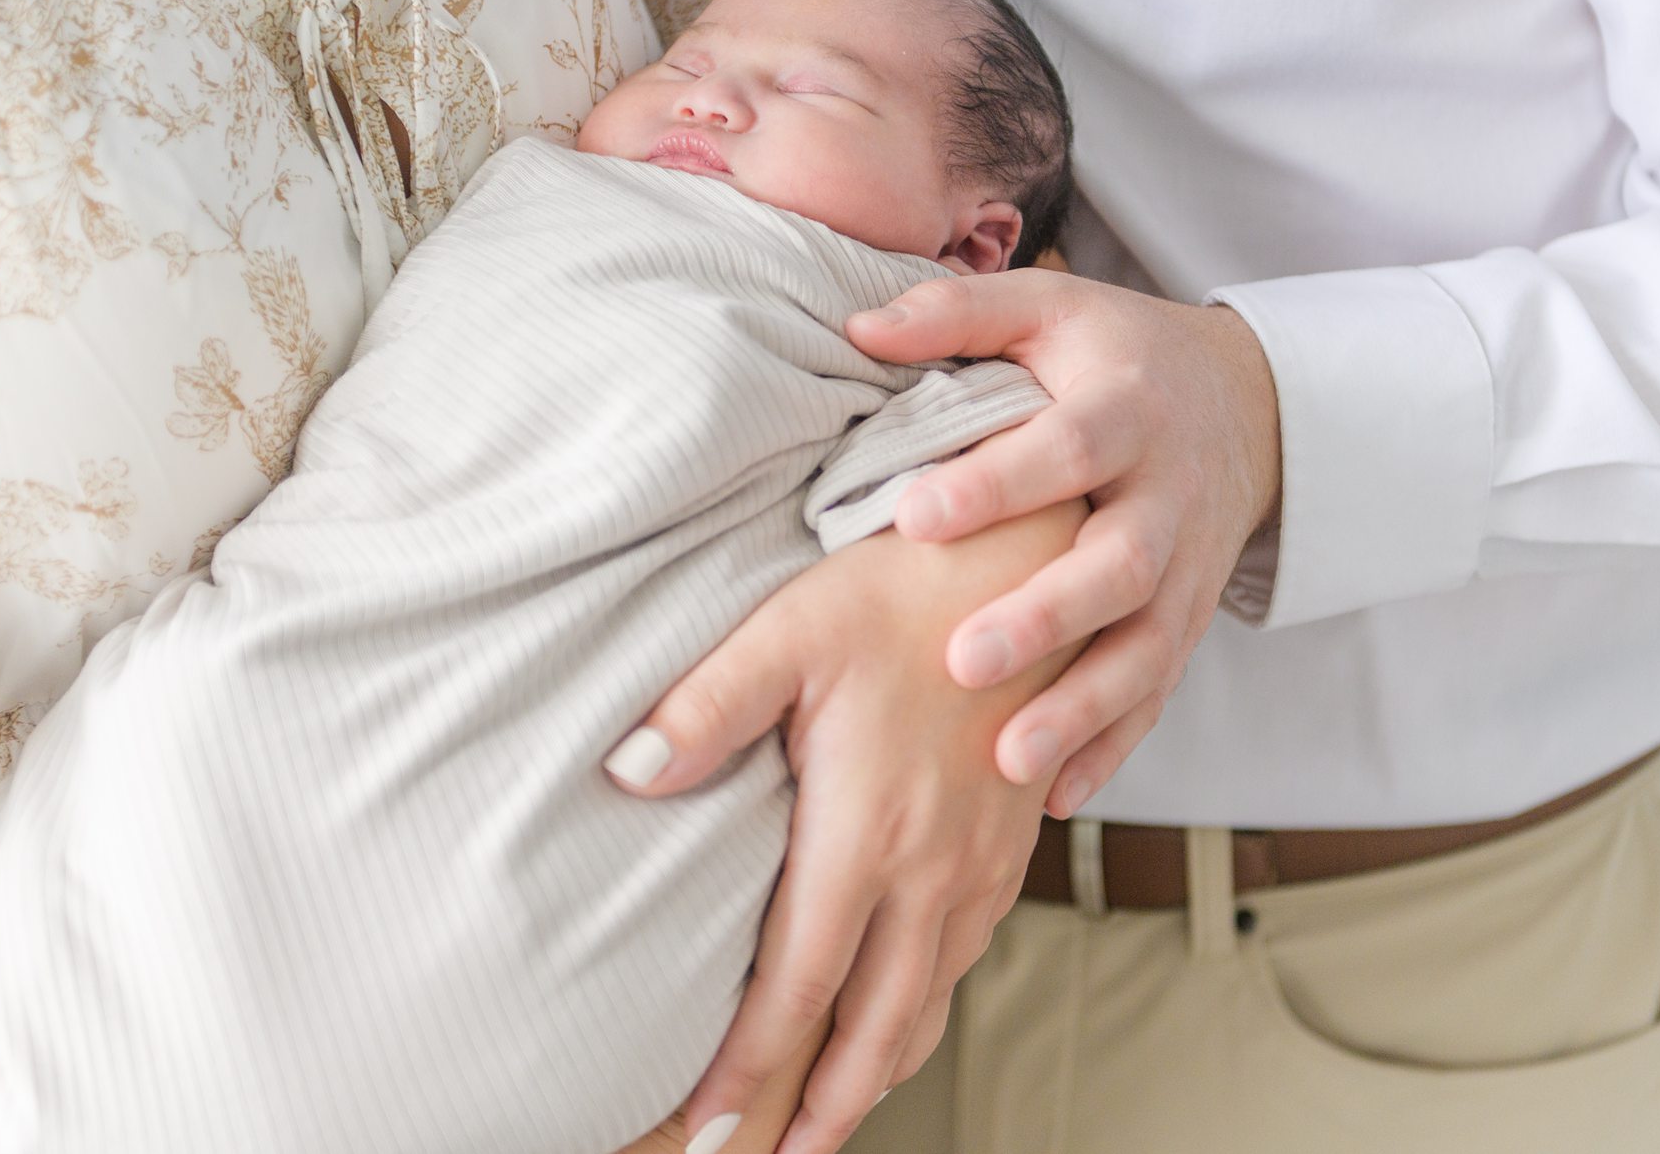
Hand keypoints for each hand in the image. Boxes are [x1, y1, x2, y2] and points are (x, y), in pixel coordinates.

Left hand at [605, 503, 1085, 1153]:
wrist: (1035, 561)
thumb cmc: (901, 589)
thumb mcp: (787, 632)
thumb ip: (704, 710)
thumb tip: (624, 773)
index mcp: (869, 831)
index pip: (798, 987)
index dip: (750, 1069)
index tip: (707, 1125)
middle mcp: (935, 868)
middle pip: (874, 1028)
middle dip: (820, 1110)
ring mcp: (982, 863)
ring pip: (927, 1004)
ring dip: (876, 1076)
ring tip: (828, 1125)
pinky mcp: (1011, 845)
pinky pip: (965, 962)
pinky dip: (923, 1018)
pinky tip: (898, 1027)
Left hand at [846, 271, 1279, 817]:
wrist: (1241, 405)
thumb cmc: (1111, 355)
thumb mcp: (1047, 311)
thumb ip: (957, 315)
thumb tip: (857, 323)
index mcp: (1127, 410)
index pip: (1068, 448)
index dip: (999, 483)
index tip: (915, 515)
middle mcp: (1167, 498)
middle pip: (1120, 566)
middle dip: (1046, 617)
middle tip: (961, 659)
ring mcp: (1186, 572)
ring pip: (1146, 648)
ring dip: (1082, 709)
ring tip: (1006, 759)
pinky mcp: (1187, 625)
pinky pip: (1158, 695)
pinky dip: (1112, 748)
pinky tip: (1053, 797)